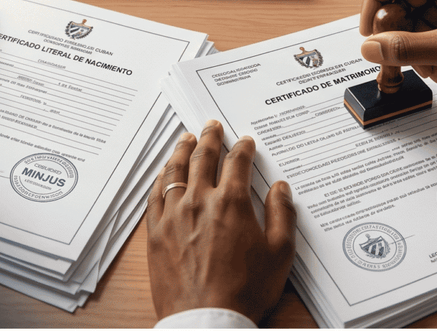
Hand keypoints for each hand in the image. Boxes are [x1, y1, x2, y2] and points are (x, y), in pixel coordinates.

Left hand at [147, 122, 294, 322]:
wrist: (206, 319)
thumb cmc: (245, 290)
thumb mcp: (280, 253)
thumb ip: (282, 215)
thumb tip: (280, 189)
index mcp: (231, 203)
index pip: (236, 162)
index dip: (242, 148)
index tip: (245, 142)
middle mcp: (199, 201)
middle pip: (202, 158)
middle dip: (209, 138)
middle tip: (212, 126)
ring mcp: (173, 216)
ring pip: (174, 172)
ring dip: (181, 151)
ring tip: (186, 139)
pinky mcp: (155, 234)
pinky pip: (155, 197)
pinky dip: (160, 179)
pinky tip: (164, 174)